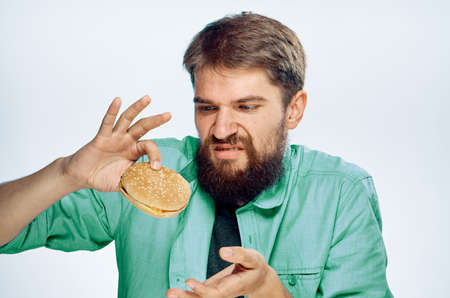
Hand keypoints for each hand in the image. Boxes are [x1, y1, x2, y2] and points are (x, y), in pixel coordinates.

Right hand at [61, 95, 170, 191]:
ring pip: (128, 119)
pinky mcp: (101, 137)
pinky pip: (107, 122)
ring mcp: (114, 137)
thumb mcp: (124, 181)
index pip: (149, 147)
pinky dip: (112, 111)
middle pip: (143, 126)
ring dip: (137, 108)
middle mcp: (126, 141)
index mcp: (134, 151)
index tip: (156, 168)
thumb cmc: (103, 178)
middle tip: (169, 115)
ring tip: (148, 98)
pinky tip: (118, 100)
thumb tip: (153, 182)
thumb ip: (137, 179)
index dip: (155, 156)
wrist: (82, 177)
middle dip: (156, 120)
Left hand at [166, 247, 291, 297]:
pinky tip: (175, 293)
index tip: (189, 282)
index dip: (202, 290)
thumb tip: (222, 251)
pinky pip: (199, 296)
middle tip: (170, 293)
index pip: (216, 293)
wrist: (259, 280)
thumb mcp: (252, 258)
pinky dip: (188, 295)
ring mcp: (217, 293)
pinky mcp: (213, 290)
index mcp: (234, 287)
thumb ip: (239, 254)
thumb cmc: (255, 267)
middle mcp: (224, 293)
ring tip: (169, 293)